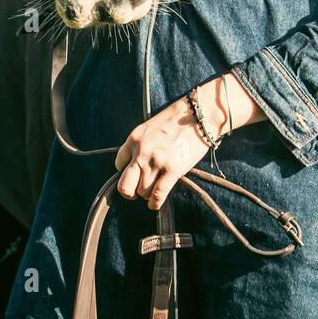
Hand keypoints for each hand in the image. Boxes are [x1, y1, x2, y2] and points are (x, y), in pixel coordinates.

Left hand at [114, 90, 225, 210]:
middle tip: (137, 191)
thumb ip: (142, 145)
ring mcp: (156, 161)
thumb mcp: (151, 128)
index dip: (126, 172)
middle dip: (129, 191)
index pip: (118, 164)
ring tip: (153, 191)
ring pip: (142, 192)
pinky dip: (154, 203)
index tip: (135, 174)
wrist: (198, 114)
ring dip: (146, 195)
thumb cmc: (177, 120)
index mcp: (134, 139)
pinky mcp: (172, 169)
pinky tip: (155, 204)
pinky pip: (157, 195)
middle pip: (124, 185)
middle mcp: (141, 151)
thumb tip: (138, 165)